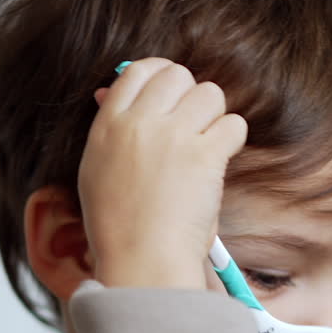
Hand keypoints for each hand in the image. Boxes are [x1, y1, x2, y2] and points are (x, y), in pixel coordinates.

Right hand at [82, 58, 246, 289]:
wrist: (142, 260)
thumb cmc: (122, 227)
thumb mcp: (98, 171)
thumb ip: (112, 131)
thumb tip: (113, 91)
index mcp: (108, 126)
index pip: (137, 72)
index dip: (161, 77)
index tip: (174, 96)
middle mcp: (139, 123)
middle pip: (178, 75)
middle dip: (192, 97)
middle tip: (195, 128)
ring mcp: (172, 136)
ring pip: (210, 94)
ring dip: (215, 117)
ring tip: (207, 148)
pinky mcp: (204, 155)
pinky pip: (234, 124)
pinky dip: (233, 140)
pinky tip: (220, 161)